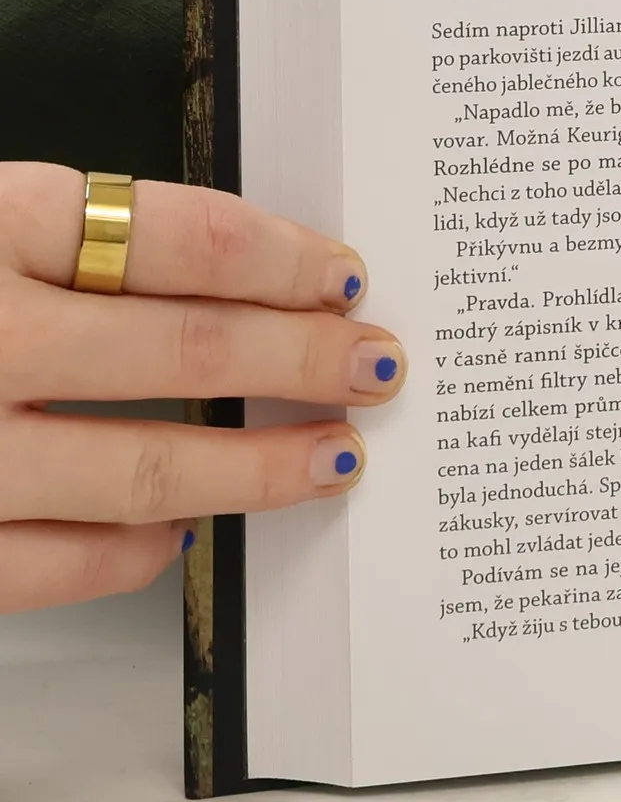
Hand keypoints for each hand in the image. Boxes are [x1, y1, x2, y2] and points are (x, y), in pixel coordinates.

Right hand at [0, 165, 405, 611]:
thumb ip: (75, 242)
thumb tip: (242, 270)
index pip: (177, 239)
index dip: (284, 260)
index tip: (346, 278)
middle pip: (186, 348)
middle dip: (305, 361)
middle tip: (378, 366)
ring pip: (145, 468)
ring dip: (260, 469)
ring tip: (336, 457)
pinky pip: (62, 562)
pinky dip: (139, 549)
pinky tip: (190, 527)